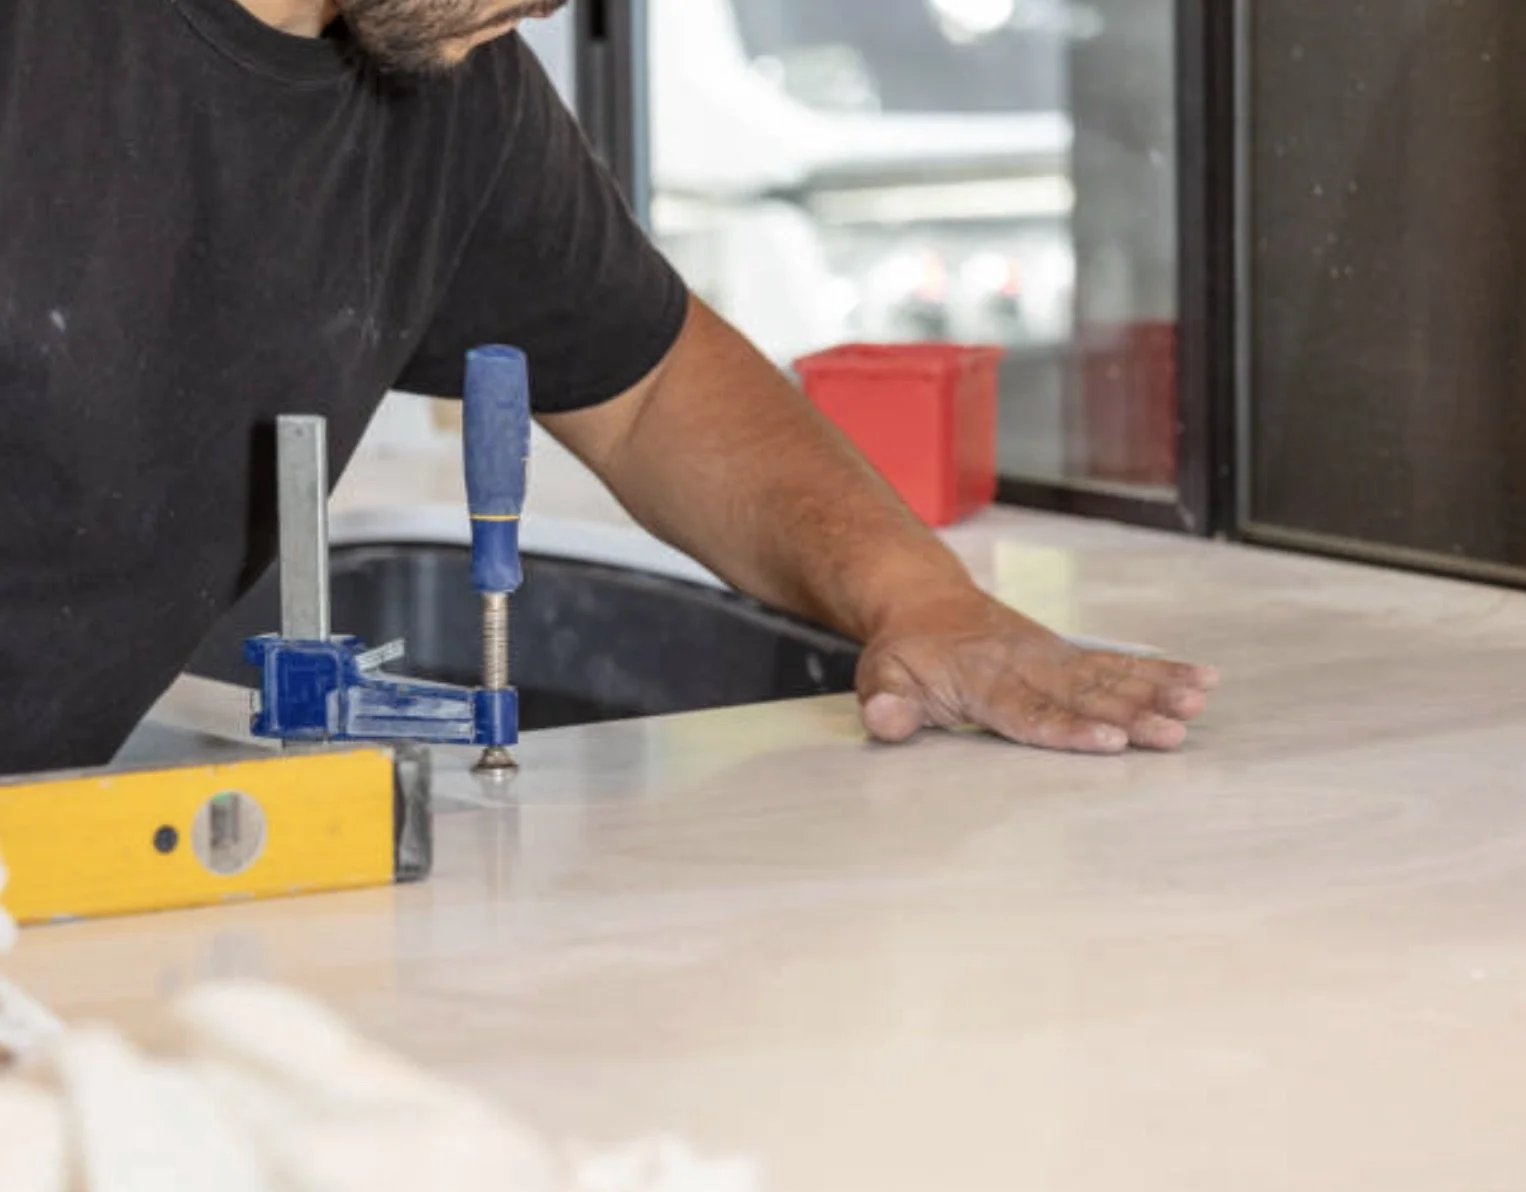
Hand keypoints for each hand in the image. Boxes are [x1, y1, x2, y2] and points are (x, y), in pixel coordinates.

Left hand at [856, 591, 1217, 752]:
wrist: (924, 601)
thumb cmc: (905, 652)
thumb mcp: (880, 677)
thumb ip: (886, 704)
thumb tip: (887, 722)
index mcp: (982, 678)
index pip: (1029, 711)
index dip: (1070, 728)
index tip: (1110, 740)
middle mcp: (1026, 664)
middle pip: (1083, 696)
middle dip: (1131, 714)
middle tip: (1174, 732)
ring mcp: (1052, 656)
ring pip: (1108, 677)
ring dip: (1156, 690)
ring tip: (1198, 703)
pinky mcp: (1069, 654)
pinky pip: (1118, 662)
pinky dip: (1158, 669)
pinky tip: (1201, 679)